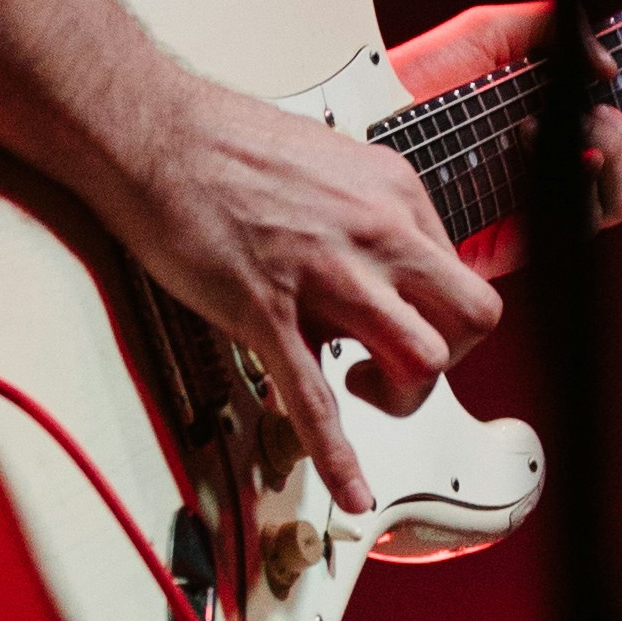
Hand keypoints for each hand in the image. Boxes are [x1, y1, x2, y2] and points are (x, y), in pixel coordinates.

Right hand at [122, 73, 501, 513]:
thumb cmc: (223, 141)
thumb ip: (361, 217)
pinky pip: (317, 400)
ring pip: (421, 359)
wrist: (152, 131)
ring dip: (401, 396)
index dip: (438, 316)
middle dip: (448, 361)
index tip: (408, 328)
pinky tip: (350, 489)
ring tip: (362, 390)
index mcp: (395, 194)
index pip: (460, 276)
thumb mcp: (329, 163)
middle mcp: (377, 232)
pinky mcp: (269, 312)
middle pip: (469, 319)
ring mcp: (327, 274)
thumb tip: (368, 264)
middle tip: (400, 366)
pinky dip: (340, 457)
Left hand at [387, 0, 621, 278]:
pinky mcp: (510, 242)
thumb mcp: (487, 33)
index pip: (620, 146)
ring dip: (607, 160)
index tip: (615, 92)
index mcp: (549, 130)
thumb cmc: (415, 77)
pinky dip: (578, 185)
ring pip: (612, 209)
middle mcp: (545, 174)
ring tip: (561, 124)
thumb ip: (555, 27)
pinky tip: (540, 140)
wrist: (360, 116)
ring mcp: (531, 209)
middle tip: (596, 114)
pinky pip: (573, 230)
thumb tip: (611, 65)